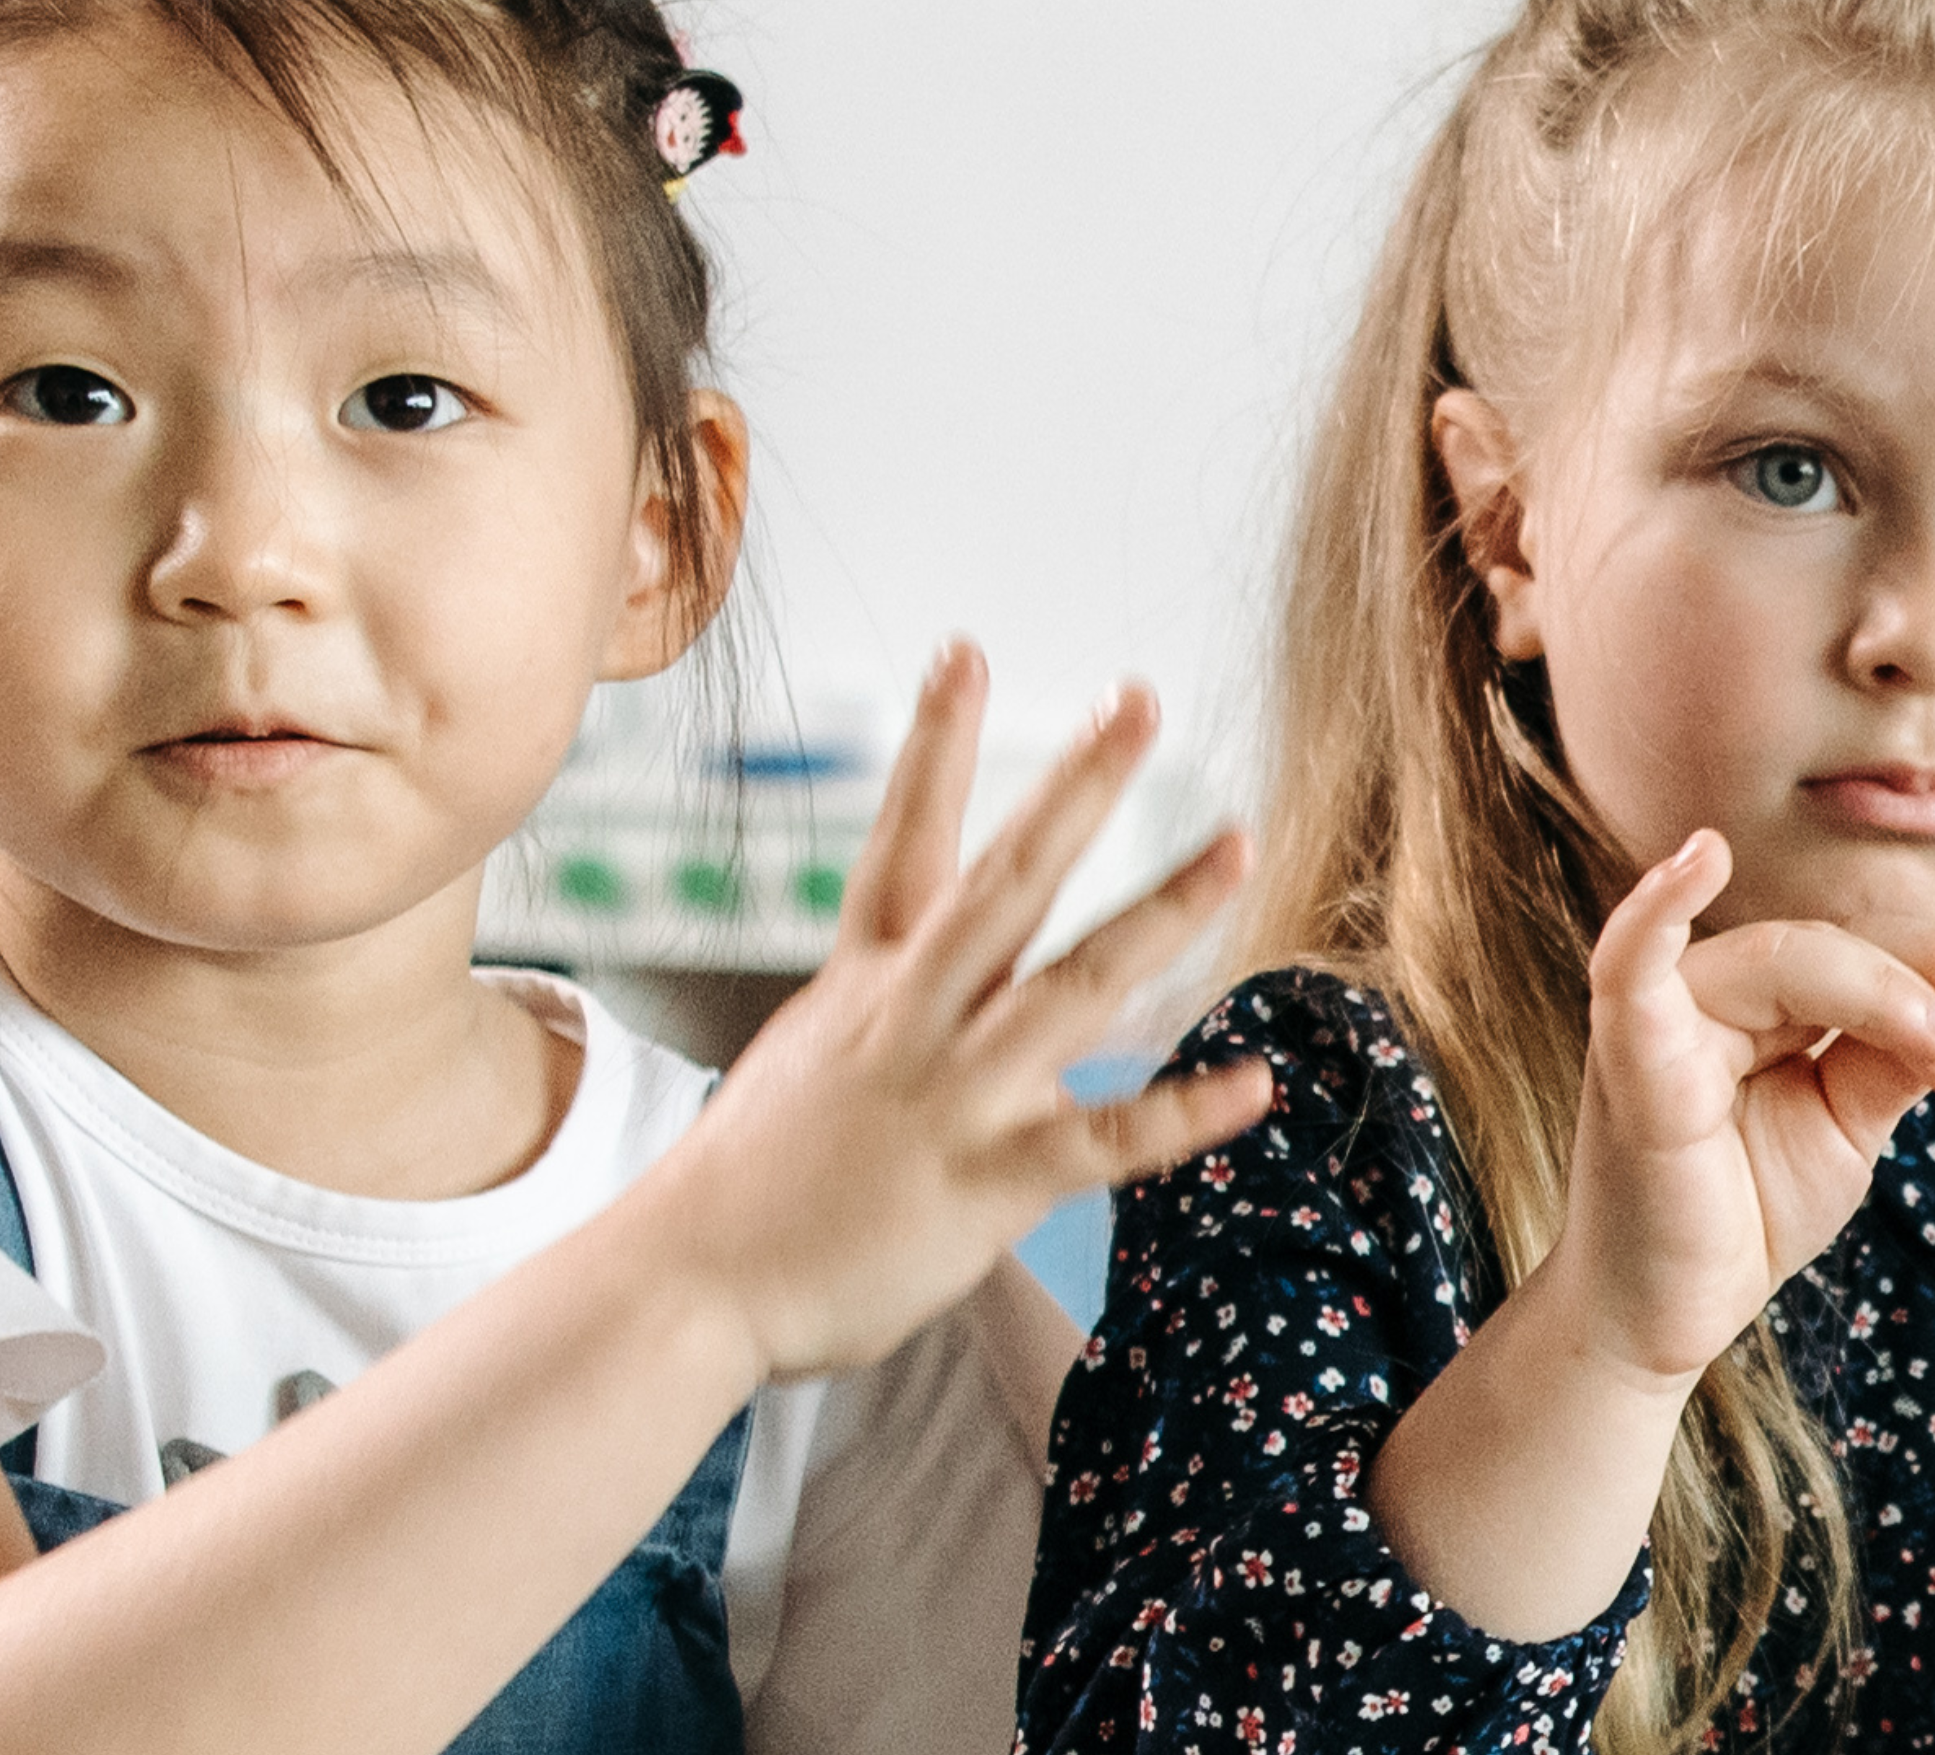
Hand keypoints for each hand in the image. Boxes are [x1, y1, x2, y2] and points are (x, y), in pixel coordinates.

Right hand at [630, 646, 1273, 1383]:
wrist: (681, 1285)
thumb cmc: (744, 1189)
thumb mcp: (813, 1072)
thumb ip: (904, 1039)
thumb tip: (978, 1046)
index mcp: (865, 985)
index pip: (901, 840)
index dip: (934, 744)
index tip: (963, 650)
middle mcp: (913, 1019)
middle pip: (1005, 881)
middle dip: (1076, 789)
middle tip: (1138, 703)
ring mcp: (952, 1095)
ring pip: (1073, 985)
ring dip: (1163, 912)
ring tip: (1235, 844)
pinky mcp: (984, 1181)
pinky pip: (1103, 1141)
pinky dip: (1181, 1113)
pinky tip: (1253, 1084)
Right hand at [1519, 830, 1934, 1388]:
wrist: (1667, 1320)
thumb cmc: (1746, 1214)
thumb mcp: (1845, 1129)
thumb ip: (1893, 1061)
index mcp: (1762, 1000)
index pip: (1860, 946)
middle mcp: (1709, 992)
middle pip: (1831, 943)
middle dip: (1924, 980)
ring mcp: (1661, 1020)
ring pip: (1782, 956)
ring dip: (1882, 990)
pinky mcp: (1627, 1063)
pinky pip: (1630, 969)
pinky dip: (1655, 909)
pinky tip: (1698, 859)